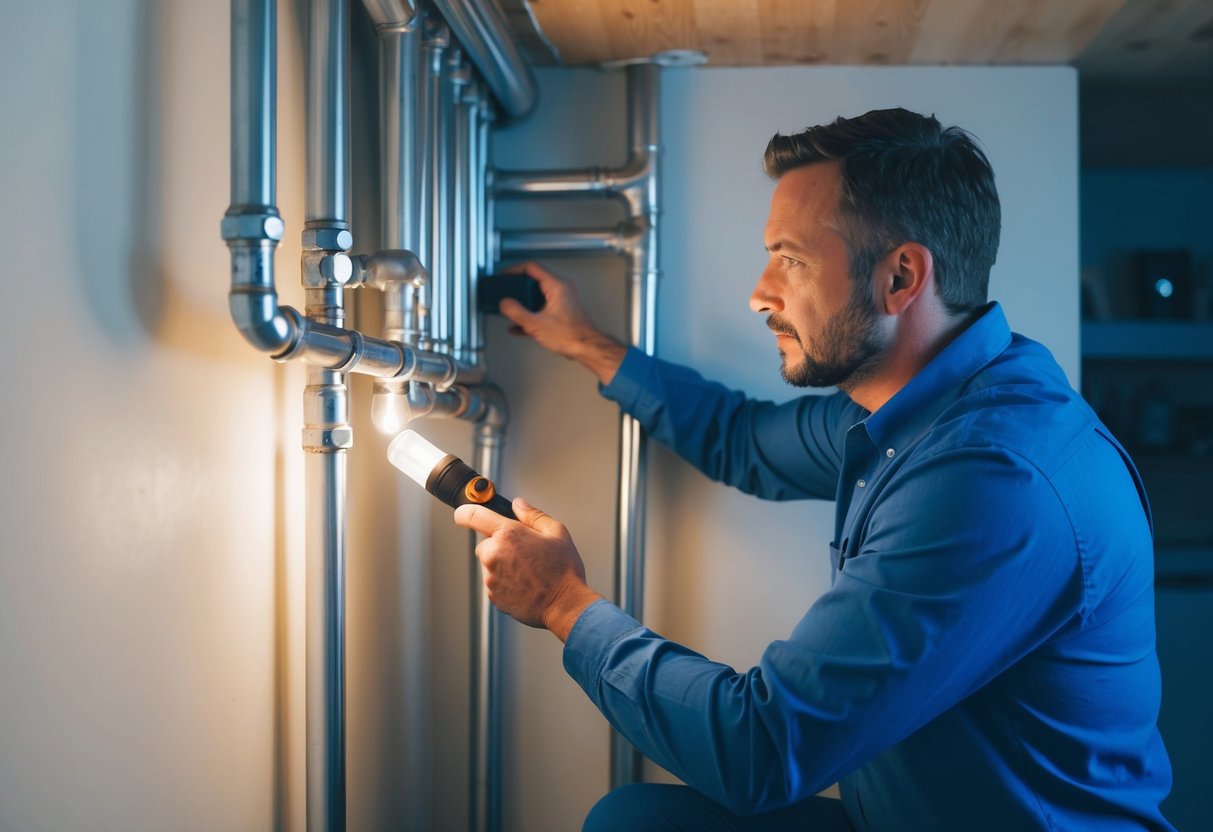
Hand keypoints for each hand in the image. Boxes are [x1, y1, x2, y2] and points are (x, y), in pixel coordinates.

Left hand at [454, 497, 603, 640]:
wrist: (565, 604)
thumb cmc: (563, 570)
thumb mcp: (556, 532)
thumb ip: (532, 514)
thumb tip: (519, 505)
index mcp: (508, 534)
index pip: (473, 515)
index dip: (465, 512)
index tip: (463, 514)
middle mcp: (494, 555)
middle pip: (485, 544)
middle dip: (500, 545)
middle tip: (523, 552)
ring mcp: (491, 577)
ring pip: (490, 564)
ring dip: (502, 565)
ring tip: (528, 571)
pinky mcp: (493, 596)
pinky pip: (494, 583)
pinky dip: (504, 582)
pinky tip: (525, 584)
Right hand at [498, 262, 626, 384]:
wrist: (587, 348)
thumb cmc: (571, 335)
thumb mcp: (536, 324)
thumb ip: (516, 312)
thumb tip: (505, 304)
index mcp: (556, 286)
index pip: (532, 267)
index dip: (514, 270)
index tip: (504, 276)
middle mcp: (561, 289)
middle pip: (533, 281)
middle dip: (517, 289)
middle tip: (506, 293)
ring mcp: (562, 300)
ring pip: (537, 296)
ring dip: (522, 304)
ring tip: (510, 310)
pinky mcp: (561, 312)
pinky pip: (541, 308)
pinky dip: (530, 314)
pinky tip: (520, 326)